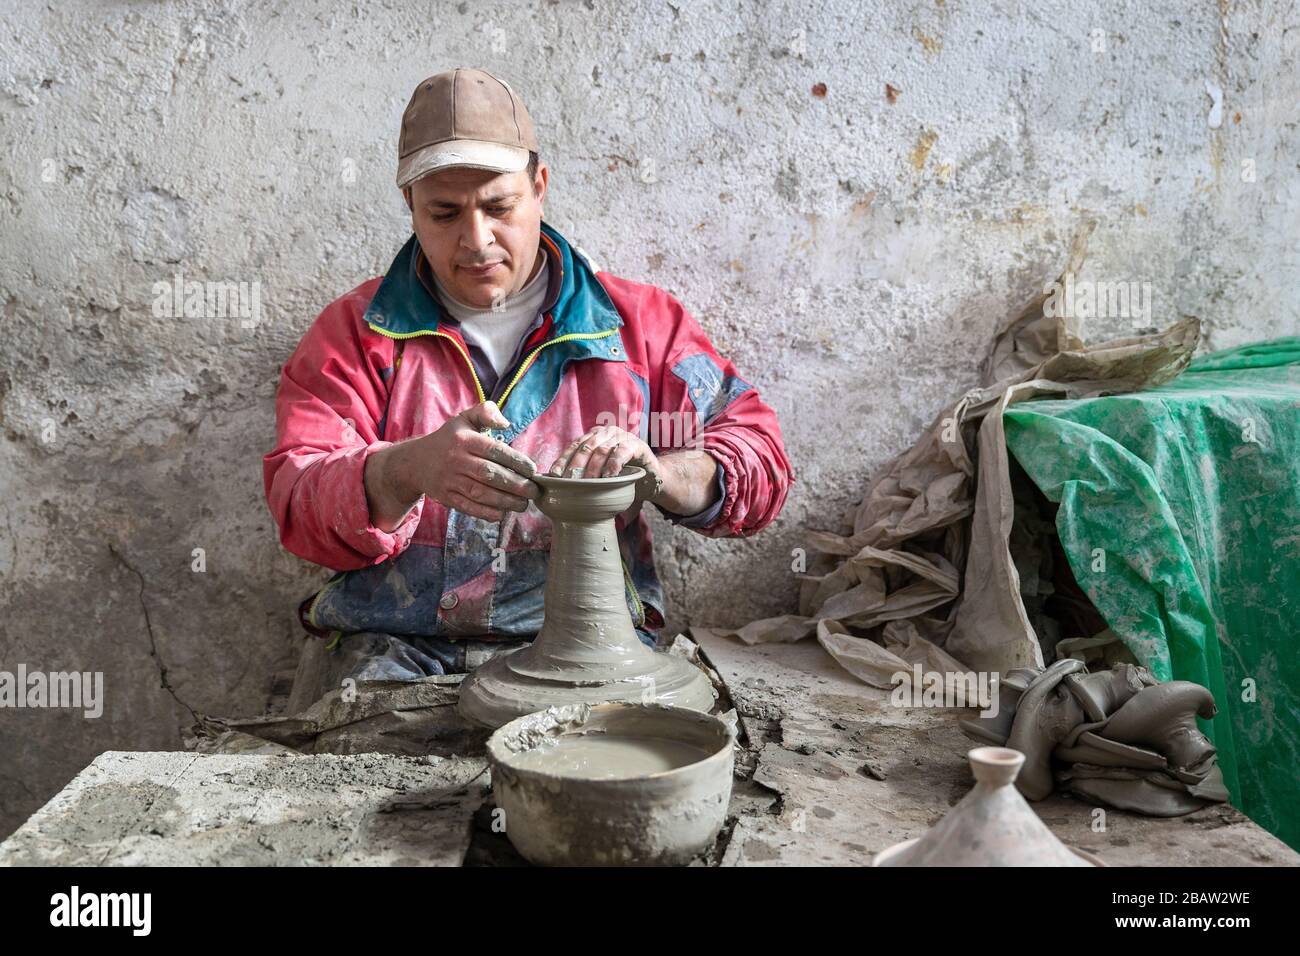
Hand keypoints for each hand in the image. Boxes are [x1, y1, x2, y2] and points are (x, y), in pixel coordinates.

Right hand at [365, 401, 540, 527]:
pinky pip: (469, 507)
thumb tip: (506, 423)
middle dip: (516, 485)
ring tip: (523, 504)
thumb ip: (485, 413)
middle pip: (490, 474)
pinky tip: (502, 513)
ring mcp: (450, 480)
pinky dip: (487, 513)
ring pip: (481, 493)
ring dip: (506, 501)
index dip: (516, 461)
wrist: (415, 463)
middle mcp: (456, 460)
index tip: (533, 470)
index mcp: (464, 440)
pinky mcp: (446, 497)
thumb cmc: (449, 439)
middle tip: (534, 491)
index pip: (494, 450)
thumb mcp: (464, 419)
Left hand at [550, 423, 662, 492]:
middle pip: (586, 447)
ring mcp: (622, 436)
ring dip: (593, 468)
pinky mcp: (637, 445)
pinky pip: (621, 453)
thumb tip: (557, 484)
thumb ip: (584, 472)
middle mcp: (607, 432)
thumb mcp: (600, 472)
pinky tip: (607, 478)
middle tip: (569, 482)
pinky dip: (612, 466)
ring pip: (602, 450)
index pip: (574, 445)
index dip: (563, 459)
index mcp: (594, 435)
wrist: (651, 478)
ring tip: (586, 484)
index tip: (554, 475)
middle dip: (575, 465)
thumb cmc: (621, 477)